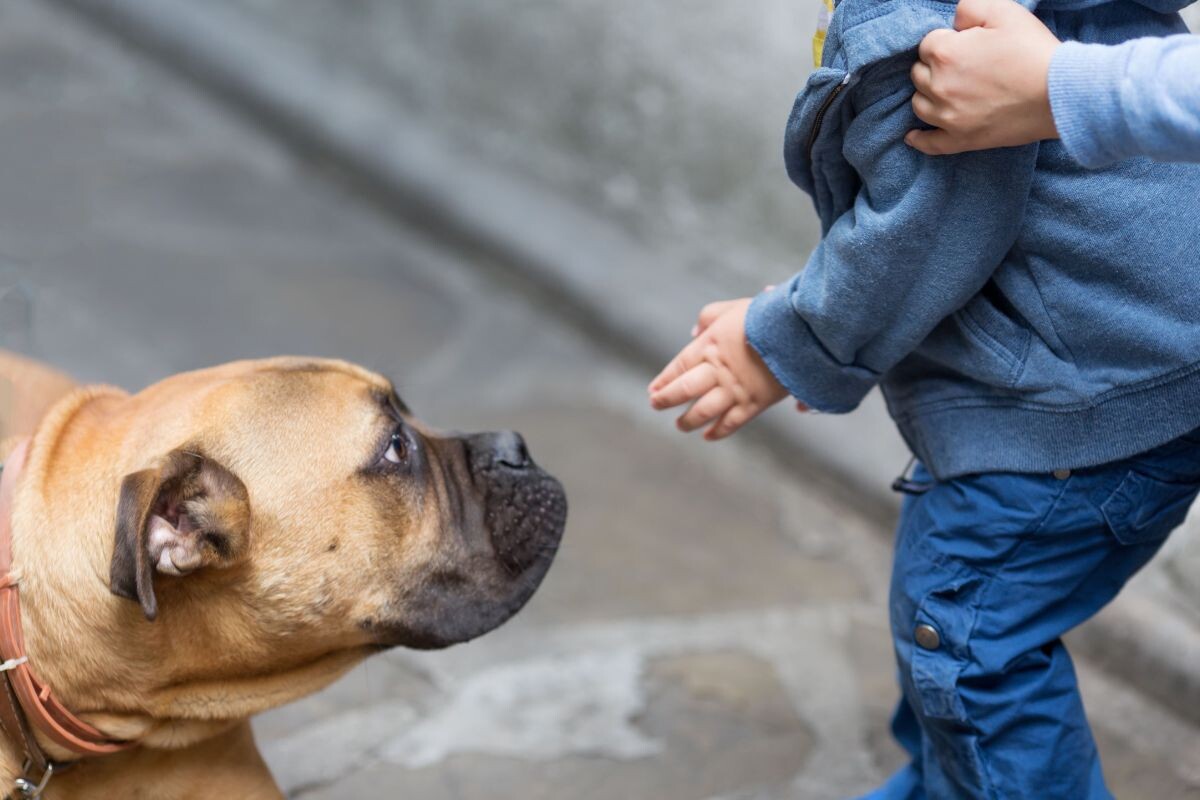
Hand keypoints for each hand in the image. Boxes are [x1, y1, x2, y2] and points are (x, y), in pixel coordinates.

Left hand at [648, 298, 789, 439]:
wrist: (798, 332)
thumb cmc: (765, 315)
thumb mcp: (732, 308)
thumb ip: (708, 317)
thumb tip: (693, 332)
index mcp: (709, 346)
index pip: (678, 366)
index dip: (663, 380)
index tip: (653, 390)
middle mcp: (717, 370)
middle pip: (684, 390)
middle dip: (667, 399)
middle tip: (656, 405)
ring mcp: (735, 389)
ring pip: (703, 411)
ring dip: (688, 421)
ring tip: (680, 425)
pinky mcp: (754, 403)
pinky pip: (731, 423)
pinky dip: (718, 432)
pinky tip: (708, 436)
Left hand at [905, 0, 1060, 155]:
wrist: (1059, 93)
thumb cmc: (1033, 50)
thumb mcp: (1004, 11)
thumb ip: (969, 9)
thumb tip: (954, 22)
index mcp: (945, 53)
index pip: (927, 44)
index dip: (947, 42)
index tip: (967, 46)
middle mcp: (938, 86)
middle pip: (919, 74)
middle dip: (934, 67)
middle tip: (963, 67)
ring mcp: (946, 117)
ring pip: (919, 104)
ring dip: (928, 95)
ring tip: (948, 91)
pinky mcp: (959, 140)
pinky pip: (928, 143)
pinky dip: (919, 139)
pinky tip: (913, 136)